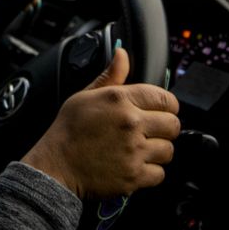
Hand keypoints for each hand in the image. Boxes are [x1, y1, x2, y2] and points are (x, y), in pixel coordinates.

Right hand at [21, 48, 179, 199]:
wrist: (55, 166)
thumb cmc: (68, 130)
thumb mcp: (85, 95)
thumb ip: (110, 76)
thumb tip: (122, 54)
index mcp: (119, 99)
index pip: (165, 98)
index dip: (166, 105)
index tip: (160, 111)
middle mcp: (130, 123)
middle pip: (173, 125)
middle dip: (165, 128)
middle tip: (150, 131)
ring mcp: (133, 151)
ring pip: (168, 150)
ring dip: (158, 151)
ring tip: (140, 149)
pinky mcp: (133, 176)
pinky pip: (159, 174)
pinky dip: (150, 173)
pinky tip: (135, 165)